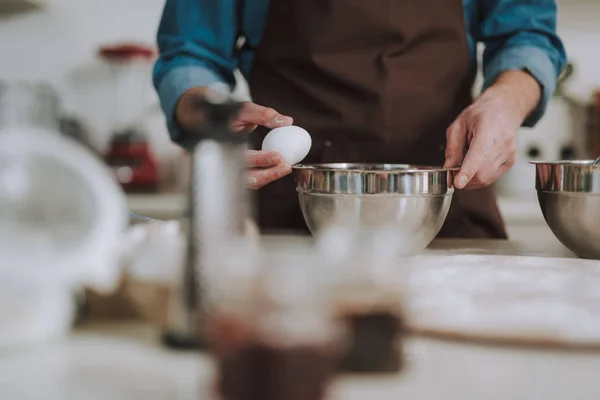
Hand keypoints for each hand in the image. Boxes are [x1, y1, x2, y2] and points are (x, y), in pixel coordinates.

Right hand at [176, 87, 294, 188]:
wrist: (206, 120)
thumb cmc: (224, 114)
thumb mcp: (242, 109)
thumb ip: (263, 114)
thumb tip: (286, 121)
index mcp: (221, 145)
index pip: (241, 158)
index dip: (260, 160)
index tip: (277, 156)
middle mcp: (222, 161)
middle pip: (244, 177)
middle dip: (267, 174)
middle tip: (285, 167)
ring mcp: (228, 170)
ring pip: (248, 182)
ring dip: (267, 177)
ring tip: (284, 168)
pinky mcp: (235, 173)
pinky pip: (250, 179)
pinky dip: (264, 175)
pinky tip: (277, 168)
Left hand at [444, 71, 540, 188]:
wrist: (504, 109)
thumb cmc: (481, 115)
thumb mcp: (459, 125)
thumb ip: (452, 149)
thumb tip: (448, 171)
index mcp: (488, 130)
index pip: (478, 155)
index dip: (467, 171)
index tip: (458, 183)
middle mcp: (503, 143)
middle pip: (481, 173)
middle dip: (463, 177)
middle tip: (454, 169)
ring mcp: (509, 154)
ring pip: (486, 179)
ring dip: (471, 178)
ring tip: (468, 160)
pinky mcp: (511, 162)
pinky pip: (491, 178)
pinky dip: (479, 176)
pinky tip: (477, 163)